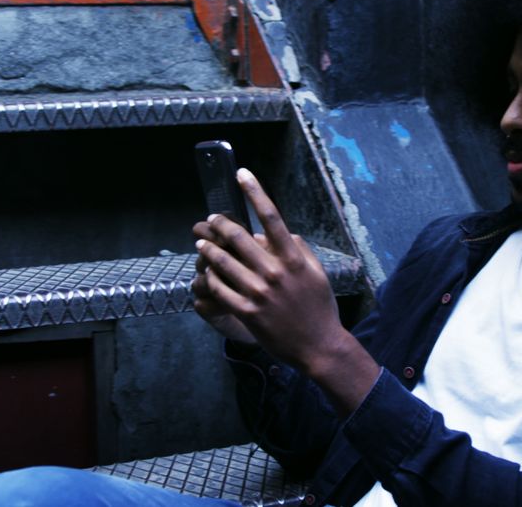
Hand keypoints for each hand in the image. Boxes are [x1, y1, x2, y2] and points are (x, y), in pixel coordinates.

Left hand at [193, 168, 378, 414]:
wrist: (319, 347)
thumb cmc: (320, 309)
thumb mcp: (318, 274)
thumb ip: (301, 250)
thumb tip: (287, 233)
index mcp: (294, 259)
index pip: (271, 217)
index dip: (255, 192)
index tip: (242, 174)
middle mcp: (275, 272)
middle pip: (239, 237)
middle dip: (220, 223)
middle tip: (211, 219)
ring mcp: (259, 293)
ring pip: (224, 263)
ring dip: (209, 250)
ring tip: (201, 245)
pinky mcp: (247, 313)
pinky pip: (221, 290)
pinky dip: (211, 279)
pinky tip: (207, 275)